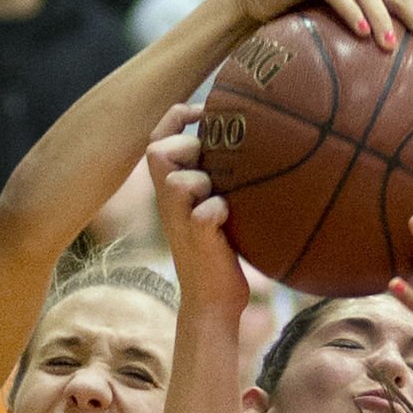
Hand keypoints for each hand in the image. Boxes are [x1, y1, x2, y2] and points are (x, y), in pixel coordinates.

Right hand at [146, 103, 246, 309]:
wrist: (214, 300)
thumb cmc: (222, 248)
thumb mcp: (216, 201)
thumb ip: (220, 173)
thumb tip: (256, 136)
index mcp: (172, 187)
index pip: (157, 137)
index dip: (176, 117)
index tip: (203, 113)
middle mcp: (169, 201)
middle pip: (157, 150)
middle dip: (186, 147)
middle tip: (211, 167)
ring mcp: (180, 221)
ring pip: (177, 180)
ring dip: (201, 180)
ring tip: (221, 197)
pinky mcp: (198, 241)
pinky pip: (204, 213)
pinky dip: (217, 210)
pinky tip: (228, 218)